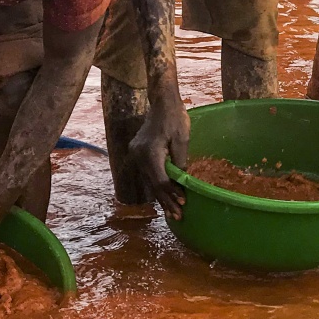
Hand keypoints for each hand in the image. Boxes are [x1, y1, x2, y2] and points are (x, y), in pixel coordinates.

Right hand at [129, 98, 189, 219]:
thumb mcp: (182, 140)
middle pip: (153, 184)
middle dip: (166, 201)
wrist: (162, 102)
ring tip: (171, 212)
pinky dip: (156, 184)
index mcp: (150, 153)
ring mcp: (136, 154)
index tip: (183, 204)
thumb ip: (180, 162)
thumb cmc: (176, 118)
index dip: (171, 194)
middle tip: (178, 217)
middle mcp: (139, 155)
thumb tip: (182, 182)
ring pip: (149, 181)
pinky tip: (163, 195)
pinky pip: (147, 173)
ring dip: (161, 196)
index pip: (161, 180)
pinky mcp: (138, 152)